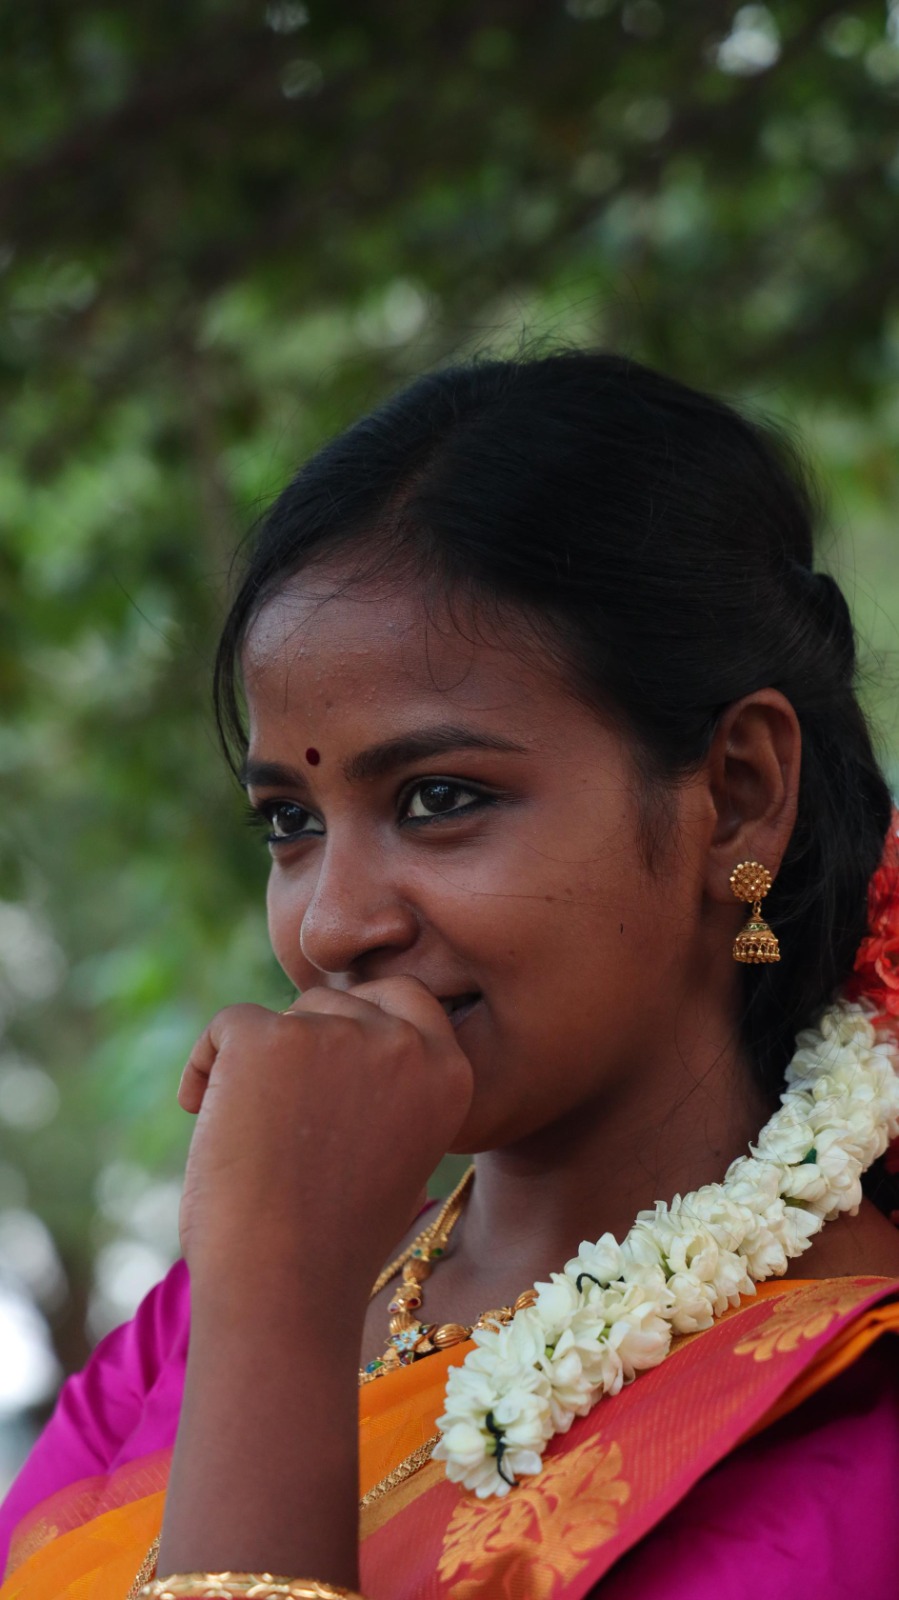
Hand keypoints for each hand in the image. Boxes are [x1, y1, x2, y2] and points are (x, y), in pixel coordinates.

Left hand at [177, 977, 472, 1312]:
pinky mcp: (269, 1038)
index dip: (357, 1024)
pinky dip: (205, 1064)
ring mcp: (338, 1034)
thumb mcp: (394, 1149)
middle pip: (339, 1002)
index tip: (322, 1074)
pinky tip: (197, 1109)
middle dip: (303, 1047)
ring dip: (259, 1061)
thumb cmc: (331, 1239)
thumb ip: (385, 1084)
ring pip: (285, 1015)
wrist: (284, 1290)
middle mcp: (404, 1043)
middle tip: (279, 1122)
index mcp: (450, 1072)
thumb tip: (335, 1030)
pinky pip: (228, 1024)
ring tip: (250, 1135)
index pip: (404, 999)